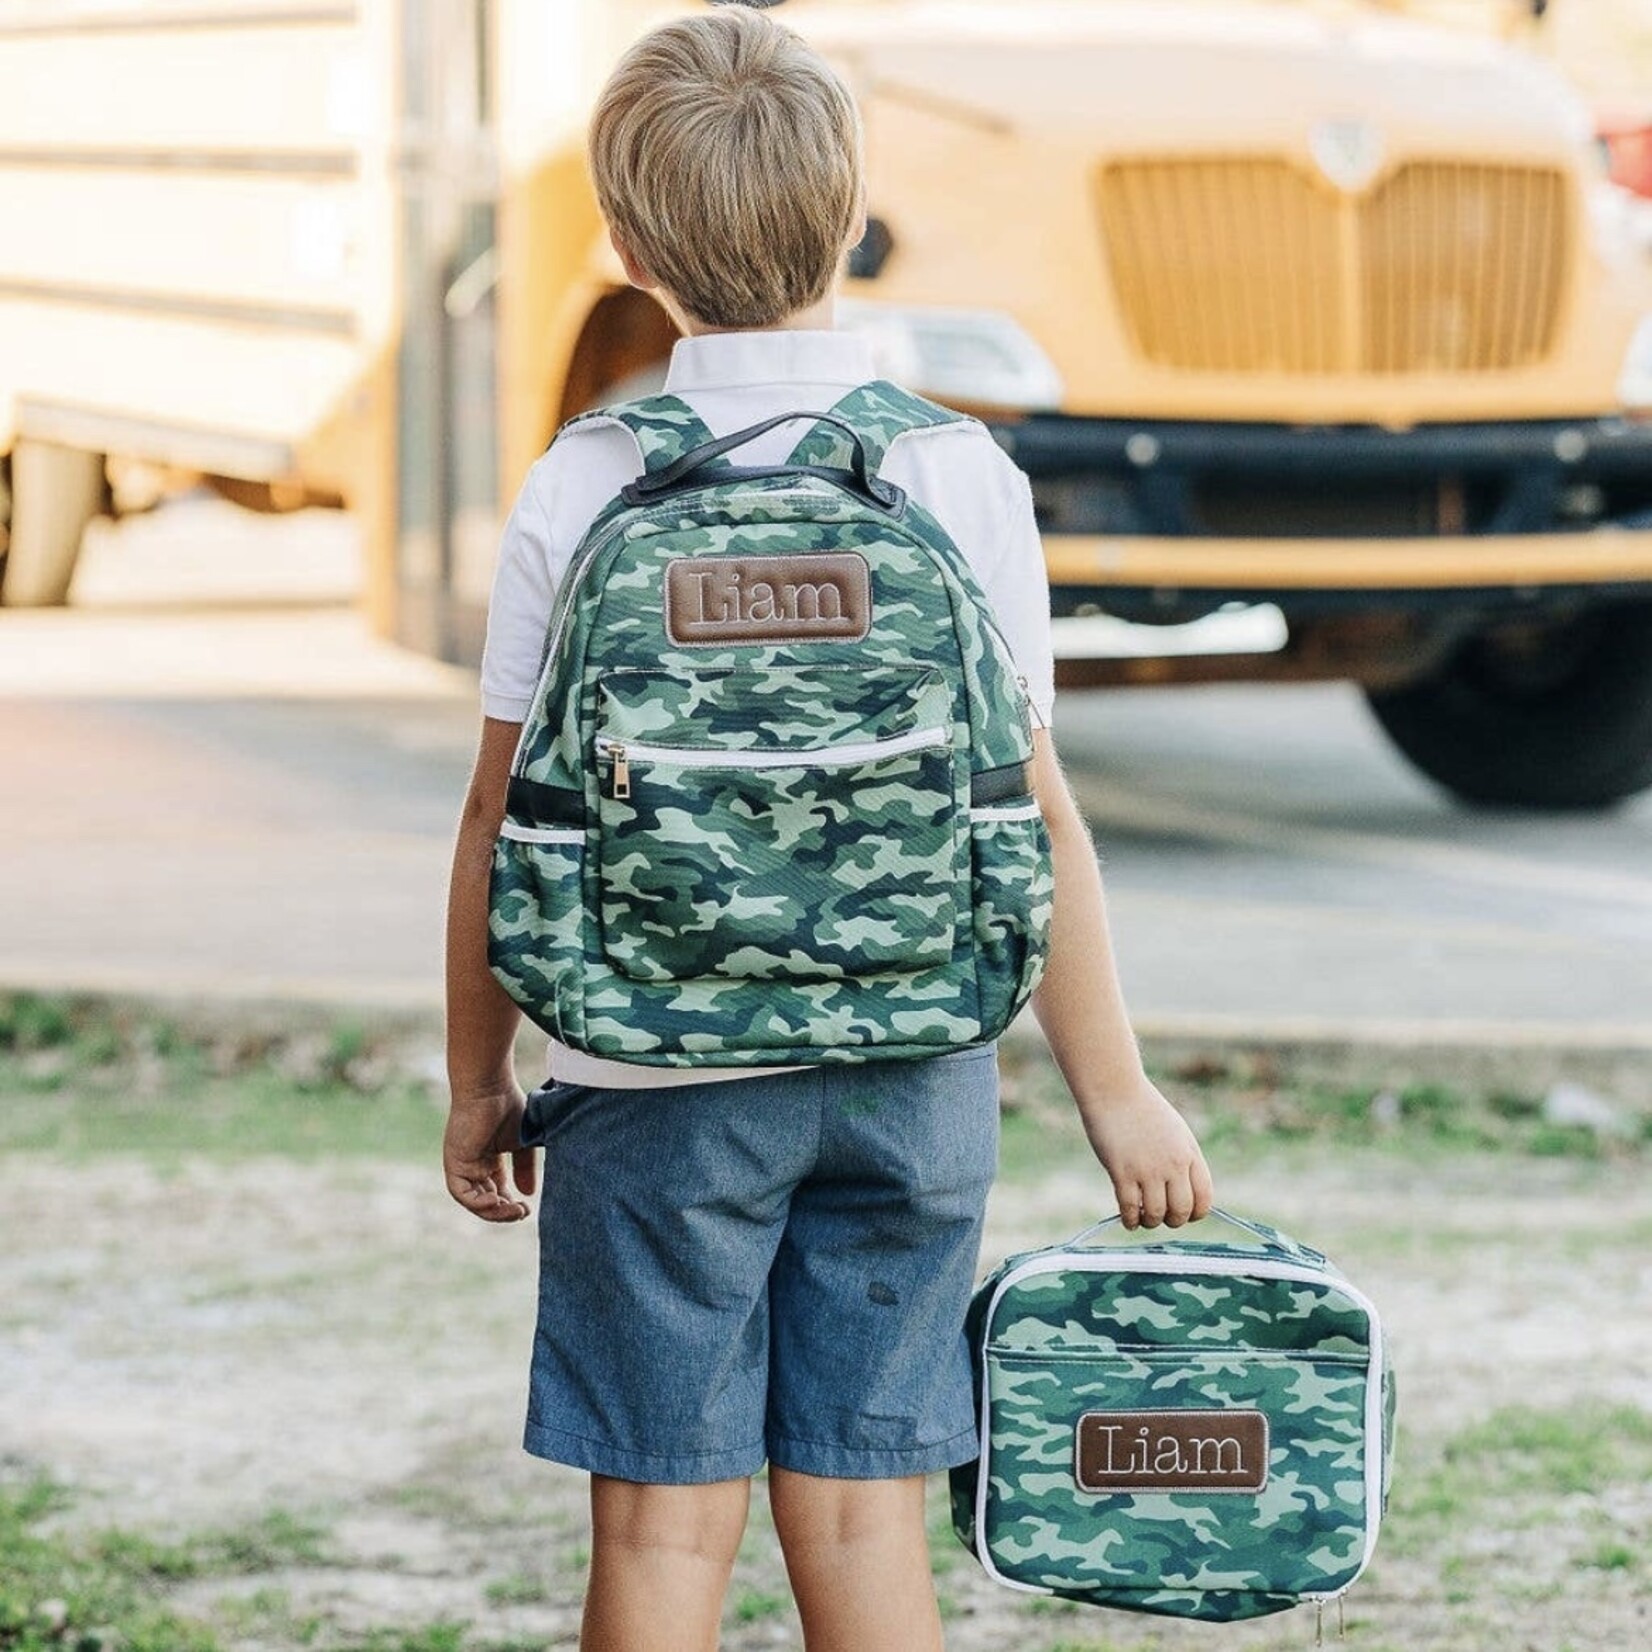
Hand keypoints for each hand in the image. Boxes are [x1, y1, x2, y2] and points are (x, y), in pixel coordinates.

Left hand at [444, 1081, 537, 1222]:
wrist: (490, 1086)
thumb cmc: (508, 1106)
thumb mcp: (522, 1144)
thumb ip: (524, 1169)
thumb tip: (528, 1194)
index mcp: (488, 1160)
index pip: (495, 1192)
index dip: (510, 1205)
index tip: (527, 1209)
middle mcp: (472, 1165)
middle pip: (484, 1201)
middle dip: (503, 1212)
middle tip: (522, 1213)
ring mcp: (462, 1165)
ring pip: (473, 1201)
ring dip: (492, 1211)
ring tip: (513, 1210)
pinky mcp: (454, 1162)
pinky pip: (461, 1192)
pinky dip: (477, 1202)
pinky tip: (496, 1202)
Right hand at [1077, 1074, 1213, 1229]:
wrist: (1114, 1089)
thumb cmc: (1142, 1108)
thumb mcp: (1175, 1131)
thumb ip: (1183, 1159)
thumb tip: (1182, 1191)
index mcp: (1189, 1153)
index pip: (1204, 1198)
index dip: (1194, 1213)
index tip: (1183, 1214)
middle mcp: (1173, 1164)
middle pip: (1181, 1211)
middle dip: (1172, 1221)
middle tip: (1160, 1217)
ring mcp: (1147, 1169)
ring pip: (1155, 1214)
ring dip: (1149, 1222)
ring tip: (1142, 1218)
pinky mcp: (1122, 1172)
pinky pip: (1130, 1209)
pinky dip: (1130, 1220)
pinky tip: (1128, 1219)